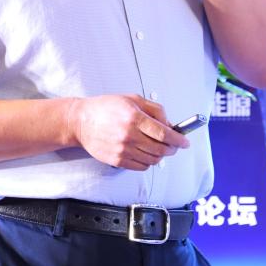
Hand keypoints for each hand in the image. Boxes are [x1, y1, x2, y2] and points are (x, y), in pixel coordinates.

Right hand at [70, 94, 190, 170]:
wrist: (81, 121)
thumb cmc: (106, 108)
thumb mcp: (132, 99)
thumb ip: (154, 110)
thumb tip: (169, 124)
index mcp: (134, 117)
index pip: (163, 133)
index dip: (178, 139)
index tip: (185, 142)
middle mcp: (129, 135)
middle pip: (160, 149)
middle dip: (172, 148)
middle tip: (174, 145)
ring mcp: (122, 149)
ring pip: (152, 160)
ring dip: (160, 155)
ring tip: (159, 148)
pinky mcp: (117, 160)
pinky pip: (141, 166)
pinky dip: (148, 162)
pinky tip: (146, 153)